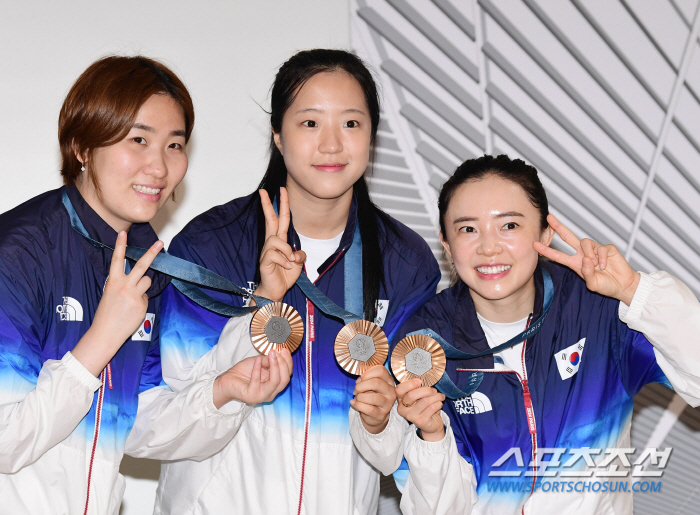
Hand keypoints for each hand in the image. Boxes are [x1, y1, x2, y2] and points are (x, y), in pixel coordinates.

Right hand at [72, 231, 163, 374]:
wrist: (106, 333)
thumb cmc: (106, 313)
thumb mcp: (109, 293)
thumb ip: (122, 283)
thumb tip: (138, 280)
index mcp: (113, 282)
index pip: (117, 260)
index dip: (120, 245)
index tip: (123, 233)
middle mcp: (125, 286)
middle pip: (141, 265)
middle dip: (152, 253)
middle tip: (160, 242)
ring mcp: (135, 295)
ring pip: (147, 281)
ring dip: (143, 286)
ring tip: (131, 298)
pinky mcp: (143, 304)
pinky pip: (146, 296)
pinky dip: (141, 300)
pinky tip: (132, 309)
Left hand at [213, 348, 293, 408]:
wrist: (227, 380)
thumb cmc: (243, 372)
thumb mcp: (259, 363)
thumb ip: (269, 360)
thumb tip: (277, 353)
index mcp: (275, 386)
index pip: (287, 375)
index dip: (288, 362)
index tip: (284, 350)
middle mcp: (271, 393)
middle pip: (284, 380)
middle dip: (283, 364)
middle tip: (277, 352)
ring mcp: (262, 396)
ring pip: (275, 382)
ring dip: (275, 366)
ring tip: (271, 354)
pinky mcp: (251, 395)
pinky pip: (257, 381)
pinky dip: (257, 368)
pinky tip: (256, 360)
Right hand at [253, 188, 305, 302]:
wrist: (275, 291)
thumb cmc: (285, 275)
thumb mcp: (298, 263)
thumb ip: (300, 254)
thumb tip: (296, 252)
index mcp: (280, 241)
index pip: (281, 219)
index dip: (282, 205)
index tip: (281, 190)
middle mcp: (272, 243)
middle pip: (270, 220)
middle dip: (268, 205)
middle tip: (263, 191)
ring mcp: (267, 251)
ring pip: (275, 240)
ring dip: (286, 251)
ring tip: (290, 262)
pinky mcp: (264, 260)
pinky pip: (274, 254)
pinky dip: (284, 261)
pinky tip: (286, 268)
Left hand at [350, 366, 396, 433]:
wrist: (374, 415)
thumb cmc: (371, 395)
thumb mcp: (370, 385)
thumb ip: (365, 379)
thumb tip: (359, 381)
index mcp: (388, 380)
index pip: (381, 371)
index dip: (367, 373)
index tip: (360, 379)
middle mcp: (391, 391)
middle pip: (376, 383)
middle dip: (361, 386)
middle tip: (356, 389)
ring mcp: (388, 404)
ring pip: (373, 397)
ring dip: (360, 396)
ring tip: (357, 397)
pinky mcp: (382, 414)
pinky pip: (369, 409)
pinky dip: (358, 405)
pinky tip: (354, 403)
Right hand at [396, 379, 445, 441]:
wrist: (431, 425)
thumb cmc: (424, 408)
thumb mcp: (419, 397)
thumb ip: (418, 389)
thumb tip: (424, 379)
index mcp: (400, 400)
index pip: (399, 389)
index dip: (409, 384)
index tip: (420, 381)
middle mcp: (402, 409)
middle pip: (412, 395)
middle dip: (426, 390)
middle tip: (434, 390)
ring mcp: (410, 416)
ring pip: (425, 401)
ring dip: (436, 396)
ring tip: (440, 396)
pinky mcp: (420, 421)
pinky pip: (431, 408)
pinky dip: (438, 403)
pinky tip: (439, 403)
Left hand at [533, 214, 640, 304]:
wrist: (624, 285)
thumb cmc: (607, 285)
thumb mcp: (594, 285)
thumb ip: (588, 274)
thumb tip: (586, 259)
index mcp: (576, 264)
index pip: (558, 255)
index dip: (547, 250)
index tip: (535, 244)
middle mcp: (583, 255)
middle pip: (568, 237)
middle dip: (559, 227)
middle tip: (549, 218)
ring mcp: (594, 250)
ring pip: (584, 242)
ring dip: (589, 254)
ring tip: (597, 266)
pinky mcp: (606, 248)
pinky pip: (600, 248)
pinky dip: (602, 258)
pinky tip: (606, 266)